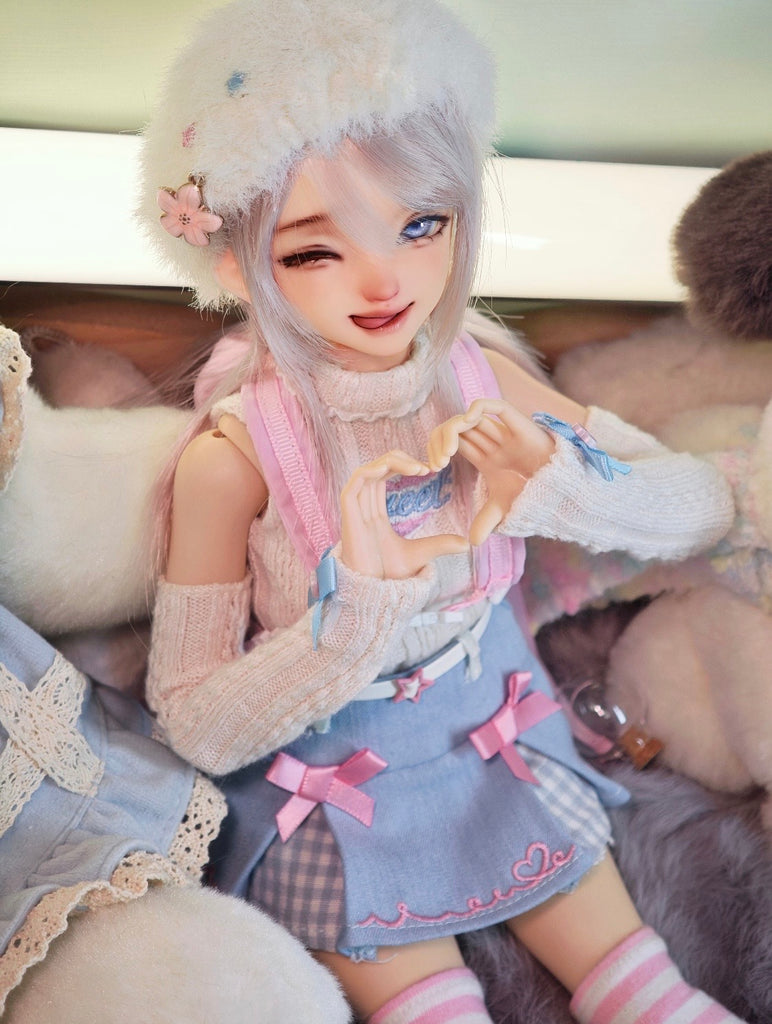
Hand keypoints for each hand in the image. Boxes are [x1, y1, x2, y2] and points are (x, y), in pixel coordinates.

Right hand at [340, 450, 468, 578]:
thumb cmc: (389, 575)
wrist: (373, 590)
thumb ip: (441, 544)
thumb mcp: (422, 554)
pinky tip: (389, 469)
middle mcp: (364, 505)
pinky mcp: (348, 512)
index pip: (387, 474)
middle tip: (426, 466)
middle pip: (378, 467)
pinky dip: (371, 470)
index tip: (430, 469)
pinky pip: (355, 481)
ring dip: (391, 462)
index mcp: (377, 511)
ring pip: (369, 470)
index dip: (405, 466)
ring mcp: (355, 508)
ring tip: (417, 468)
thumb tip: (467, 545)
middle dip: (401, 460)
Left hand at [427, 399, 554, 544]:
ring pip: (469, 417)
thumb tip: (472, 542)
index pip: (452, 441)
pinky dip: (477, 408)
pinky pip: (495, 406)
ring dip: (451, 430)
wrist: (562, 491)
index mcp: (484, 457)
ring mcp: (504, 432)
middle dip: (439, 440)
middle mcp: (491, 441)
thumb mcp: (504, 510)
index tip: (431, 468)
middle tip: (436, 463)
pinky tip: (467, 423)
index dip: (437, 449)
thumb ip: (486, 521)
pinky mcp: (519, 425)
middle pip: (456, 428)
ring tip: (446, 454)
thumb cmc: (536, 496)